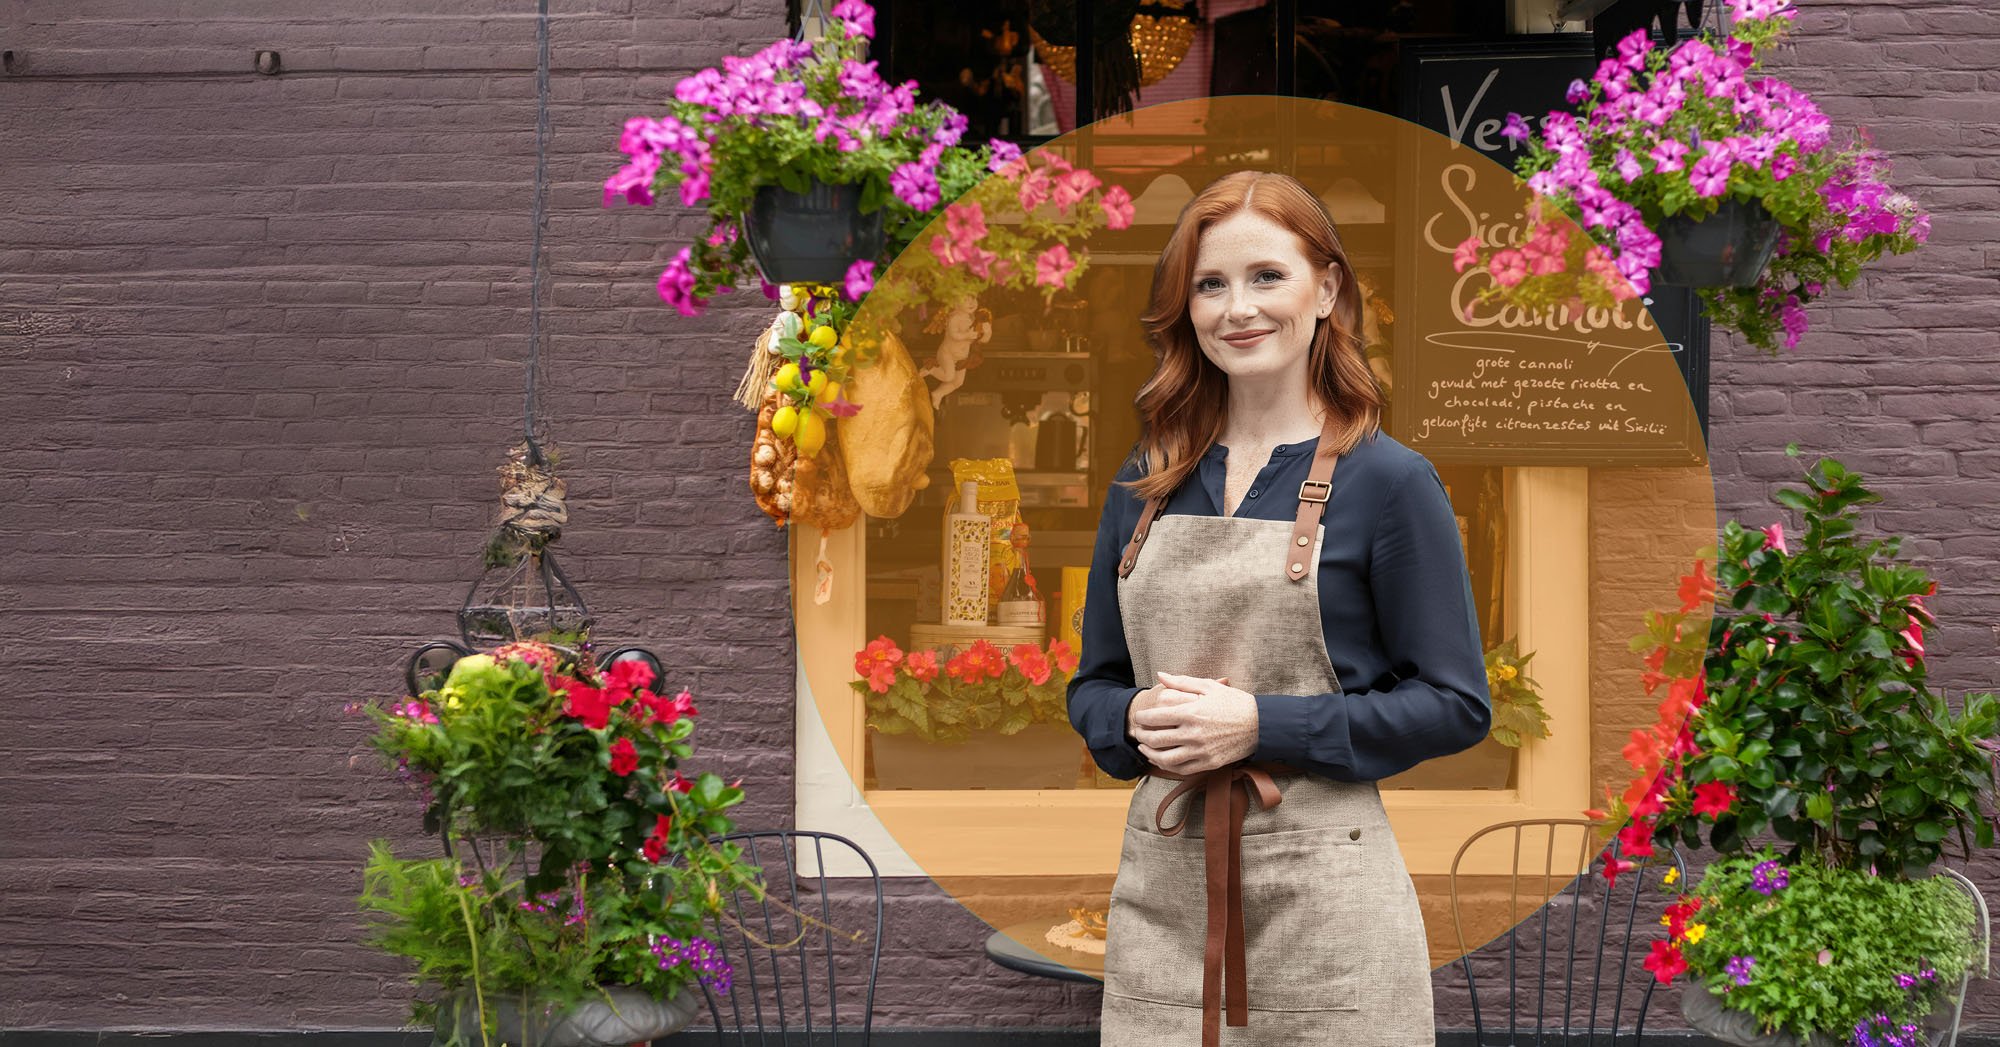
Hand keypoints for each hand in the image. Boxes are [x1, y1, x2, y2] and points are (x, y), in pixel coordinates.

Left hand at [1130, 671, 1258, 774]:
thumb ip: (1182, 682)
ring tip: (1144, 748)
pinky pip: (1181, 769)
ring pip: (1165, 758)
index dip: (1142, 718)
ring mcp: (1201, 751)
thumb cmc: (1235, 702)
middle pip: (1156, 739)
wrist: (1261, 725)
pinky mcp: (1209, 763)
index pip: (1155, 718)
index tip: (1139, 717)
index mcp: (1192, 712)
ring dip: (1150, 754)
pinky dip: (1167, 766)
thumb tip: (1160, 675)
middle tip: (1137, 732)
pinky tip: (1162, 759)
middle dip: (1142, 736)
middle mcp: (1194, 734)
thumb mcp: (1209, 686)